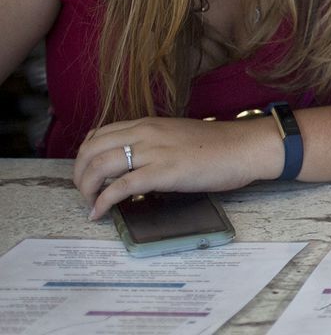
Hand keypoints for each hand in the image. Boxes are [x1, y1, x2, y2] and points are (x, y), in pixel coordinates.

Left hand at [72, 116, 280, 219]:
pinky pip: (120, 187)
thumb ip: (153, 143)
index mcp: (147, 124)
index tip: (87, 174)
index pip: (98, 135)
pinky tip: (99, 213)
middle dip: (79, 174)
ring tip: (89, 203)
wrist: (245, 147)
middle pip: (90, 150)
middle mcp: (145, 133)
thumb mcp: (177, 135)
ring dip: (86, 188)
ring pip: (98, 166)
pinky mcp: (162, 172)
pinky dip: (103, 202)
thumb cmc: (218, 145)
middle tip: (84, 192)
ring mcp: (153, 151)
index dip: (84, 157)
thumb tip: (134, 162)